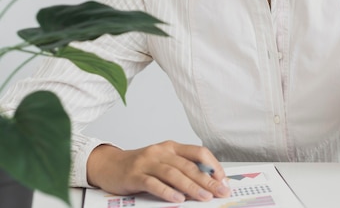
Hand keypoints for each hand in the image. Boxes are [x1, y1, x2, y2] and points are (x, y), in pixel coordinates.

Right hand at [86, 141, 229, 202]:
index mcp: (172, 147)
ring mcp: (147, 162)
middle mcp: (161, 152)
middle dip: (207, 179)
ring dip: (191, 187)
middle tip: (221, 191)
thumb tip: (207, 181)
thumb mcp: (163, 161)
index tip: (223, 179)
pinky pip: (153, 183)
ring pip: (173, 174)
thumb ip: (181, 167)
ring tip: (204, 197)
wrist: (108, 164)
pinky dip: (167, 191)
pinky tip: (177, 199)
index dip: (213, 165)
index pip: (198, 152)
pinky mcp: (134, 175)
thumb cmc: (140, 165)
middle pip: (188, 165)